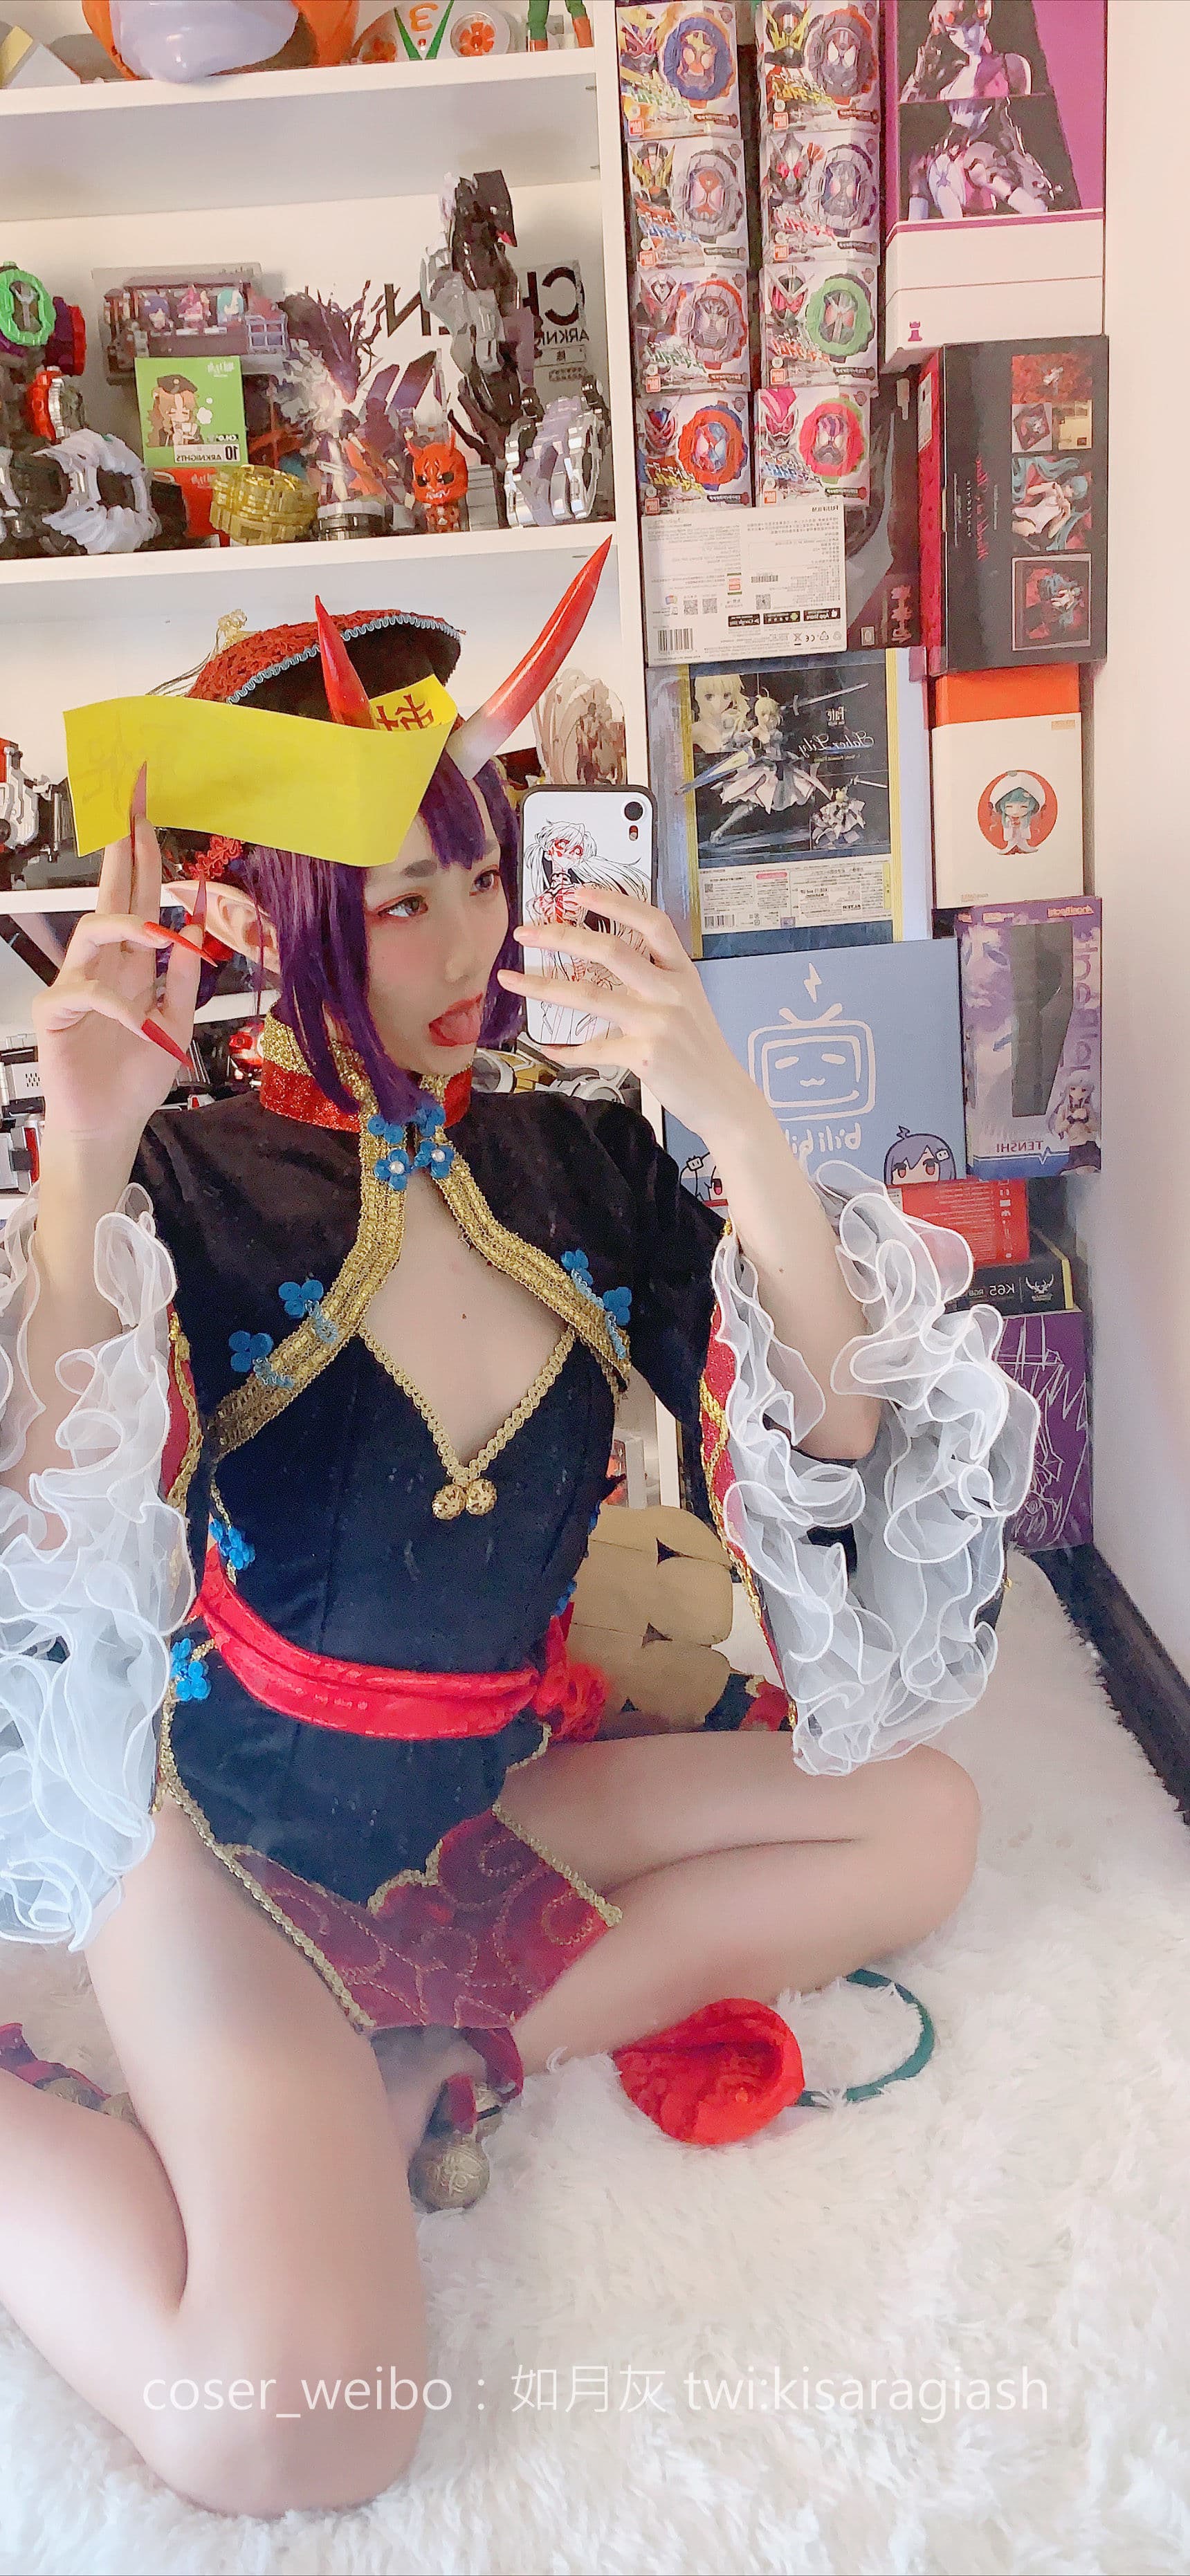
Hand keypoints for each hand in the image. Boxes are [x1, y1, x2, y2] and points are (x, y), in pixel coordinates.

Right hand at [32, 769, 203, 1157]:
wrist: (110, 1124)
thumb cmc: (135, 1077)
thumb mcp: (177, 1022)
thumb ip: (186, 977)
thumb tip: (197, 926)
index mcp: (132, 965)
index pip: (139, 898)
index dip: (144, 857)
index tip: (149, 814)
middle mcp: (104, 967)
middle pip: (112, 896)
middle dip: (123, 852)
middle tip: (132, 808)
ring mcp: (77, 986)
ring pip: (95, 932)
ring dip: (128, 926)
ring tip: (156, 934)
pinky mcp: (57, 1014)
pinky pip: (84, 992)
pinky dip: (117, 1008)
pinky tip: (137, 1026)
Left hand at [496, 889, 758, 1142]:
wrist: (724, 1098)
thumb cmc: (700, 1050)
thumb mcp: (689, 1004)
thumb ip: (657, 981)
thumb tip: (606, 965)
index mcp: (681, 972)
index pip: (651, 922)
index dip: (615, 902)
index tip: (578, 892)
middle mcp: (671, 991)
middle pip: (611, 950)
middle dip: (561, 936)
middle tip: (524, 932)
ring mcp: (658, 1023)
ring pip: (590, 996)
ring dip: (543, 987)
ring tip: (511, 980)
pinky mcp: (646, 1056)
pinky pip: (594, 1048)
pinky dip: (567, 1050)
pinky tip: (548, 1048)